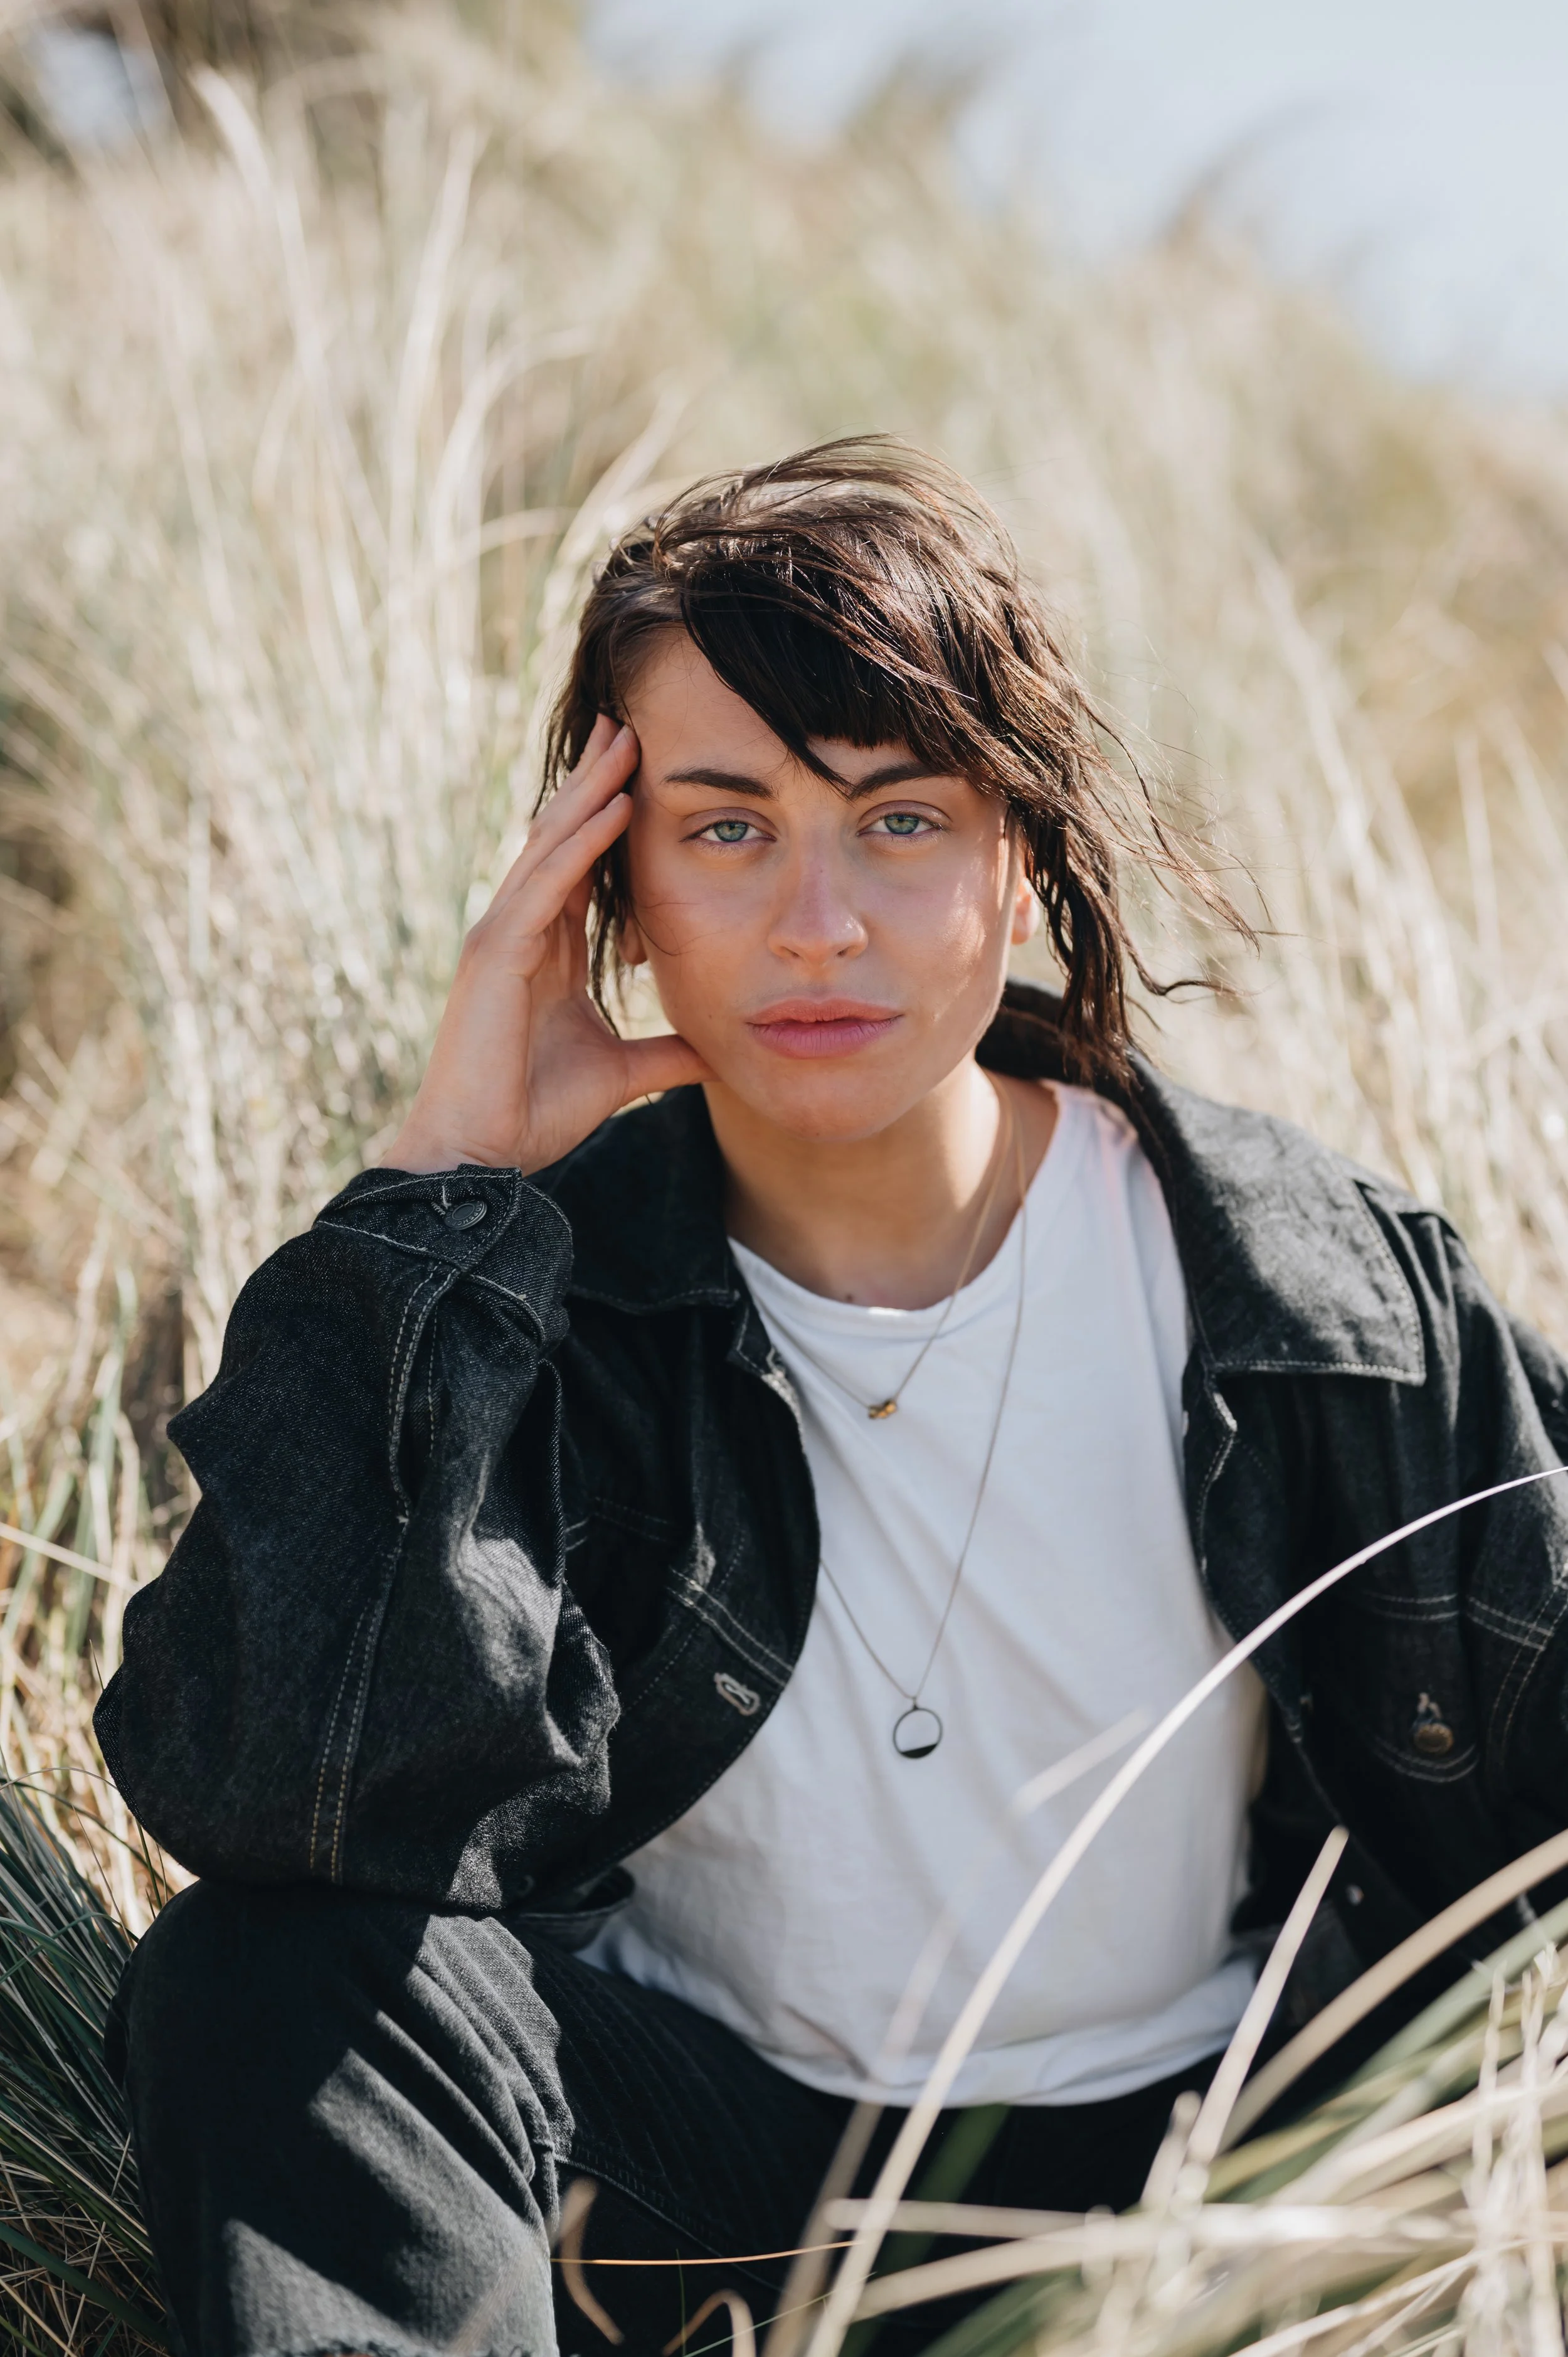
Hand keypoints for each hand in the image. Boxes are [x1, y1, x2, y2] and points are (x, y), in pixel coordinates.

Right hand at [381, 716, 710, 1175]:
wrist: (483, 1157)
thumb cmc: (534, 1114)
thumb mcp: (621, 1074)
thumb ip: (663, 1054)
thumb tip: (715, 1052)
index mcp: (544, 951)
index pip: (580, 867)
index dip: (607, 817)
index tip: (639, 771)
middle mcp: (518, 932)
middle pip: (561, 840)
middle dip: (594, 781)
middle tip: (626, 722)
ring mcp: (502, 938)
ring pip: (551, 848)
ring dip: (589, 792)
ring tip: (624, 739)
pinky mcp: (495, 955)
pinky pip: (544, 887)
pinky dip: (579, 847)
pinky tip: (612, 808)